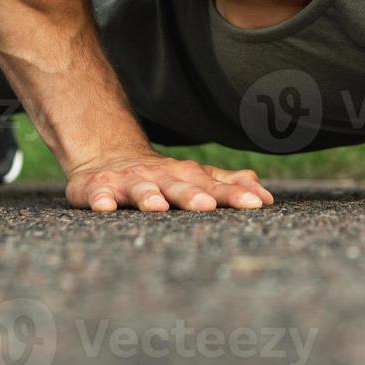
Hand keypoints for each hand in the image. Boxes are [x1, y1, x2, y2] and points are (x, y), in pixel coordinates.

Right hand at [65, 151, 274, 212]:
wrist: (107, 156)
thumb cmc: (160, 176)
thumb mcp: (194, 178)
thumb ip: (228, 186)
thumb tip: (266, 195)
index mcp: (186, 176)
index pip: (215, 187)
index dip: (235, 195)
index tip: (257, 204)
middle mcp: (161, 176)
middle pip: (179, 185)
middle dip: (193, 195)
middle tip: (208, 206)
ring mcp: (129, 181)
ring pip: (140, 188)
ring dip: (148, 197)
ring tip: (157, 207)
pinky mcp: (99, 188)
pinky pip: (98, 194)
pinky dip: (101, 199)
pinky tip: (105, 207)